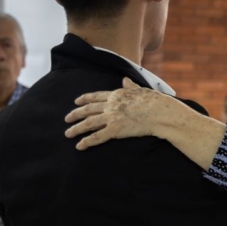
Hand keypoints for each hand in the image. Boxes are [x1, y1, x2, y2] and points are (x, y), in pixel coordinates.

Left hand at [65, 78, 185, 149]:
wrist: (160, 112)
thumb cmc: (155, 101)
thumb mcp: (141, 90)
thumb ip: (130, 86)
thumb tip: (125, 80)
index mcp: (117, 94)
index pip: (96, 96)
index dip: (84, 99)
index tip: (76, 101)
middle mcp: (111, 105)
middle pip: (88, 110)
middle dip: (75, 114)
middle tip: (66, 119)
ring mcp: (112, 117)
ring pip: (88, 123)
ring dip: (76, 129)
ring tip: (68, 134)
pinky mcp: (115, 130)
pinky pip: (97, 137)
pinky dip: (87, 142)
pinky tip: (79, 146)